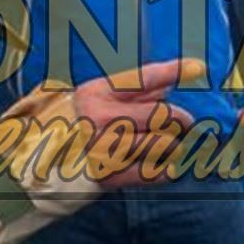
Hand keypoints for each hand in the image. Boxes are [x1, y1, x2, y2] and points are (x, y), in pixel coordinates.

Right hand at [74, 58, 200, 189]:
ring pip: (162, 144)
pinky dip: (167, 169)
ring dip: (175, 145)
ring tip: (174, 146)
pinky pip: (154, 172)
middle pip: (161, 114)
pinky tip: (169, 166)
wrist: (45, 160)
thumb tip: (172, 81)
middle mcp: (101, 118)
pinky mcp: (109, 176)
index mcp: (98, 93)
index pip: (142, 79)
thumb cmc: (78, 123)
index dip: (171, 71)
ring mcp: (105, 148)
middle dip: (182, 120)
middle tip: (188, 124)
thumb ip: (135, 90)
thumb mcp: (98, 96)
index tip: (198, 67)